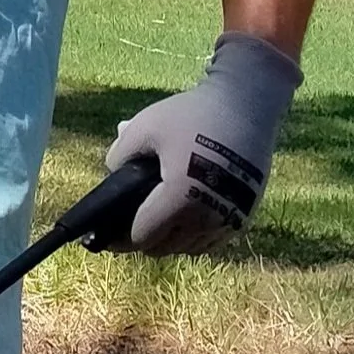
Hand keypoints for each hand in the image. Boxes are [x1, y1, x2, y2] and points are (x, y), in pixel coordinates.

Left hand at [105, 32, 301, 253]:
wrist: (246, 106)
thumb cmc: (193, 114)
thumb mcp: (145, 126)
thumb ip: (119, 154)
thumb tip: (111, 175)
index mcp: (179, 197)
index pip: (142, 237)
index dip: (121, 237)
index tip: (107, 232)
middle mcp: (206, 216)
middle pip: (164, 247)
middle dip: (143, 238)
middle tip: (129, 221)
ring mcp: (229, 219)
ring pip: (188, 247)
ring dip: (170, 239)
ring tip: (155, 218)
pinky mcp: (245, 216)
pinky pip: (210, 241)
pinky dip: (193, 236)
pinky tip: (181, 217)